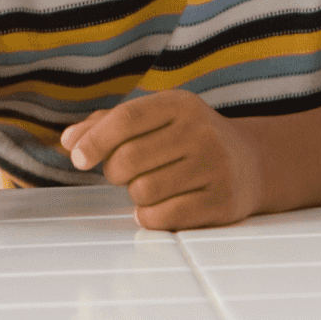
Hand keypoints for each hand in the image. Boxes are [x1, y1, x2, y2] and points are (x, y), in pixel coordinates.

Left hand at [60, 90, 265, 230]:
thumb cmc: (187, 138)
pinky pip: (164, 216)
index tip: (77, 157)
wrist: (252, 163)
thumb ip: (105, 124)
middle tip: (121, 173)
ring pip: (143, 190)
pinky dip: (149, 216)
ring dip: (134, 194)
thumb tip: (69, 141)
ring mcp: (217, 167)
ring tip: (148, 186)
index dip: (95, 140)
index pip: (126, 119)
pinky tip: (158, 207)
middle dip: (113, 171)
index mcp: (179, 104)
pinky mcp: (224, 202)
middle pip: (129, 158)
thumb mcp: (153, 118)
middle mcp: (202, 132)